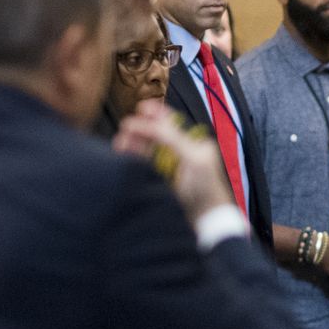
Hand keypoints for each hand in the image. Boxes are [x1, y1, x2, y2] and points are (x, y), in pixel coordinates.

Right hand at [112, 100, 232, 220]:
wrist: (205, 220)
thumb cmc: (206, 189)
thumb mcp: (194, 159)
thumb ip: (173, 139)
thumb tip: (151, 123)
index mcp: (195, 144)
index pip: (172, 124)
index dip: (157, 114)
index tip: (141, 108)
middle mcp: (181, 153)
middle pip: (155, 135)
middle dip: (139, 130)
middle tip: (126, 128)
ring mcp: (169, 167)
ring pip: (146, 149)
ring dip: (133, 144)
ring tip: (121, 142)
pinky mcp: (159, 180)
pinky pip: (143, 164)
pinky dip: (133, 158)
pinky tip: (124, 154)